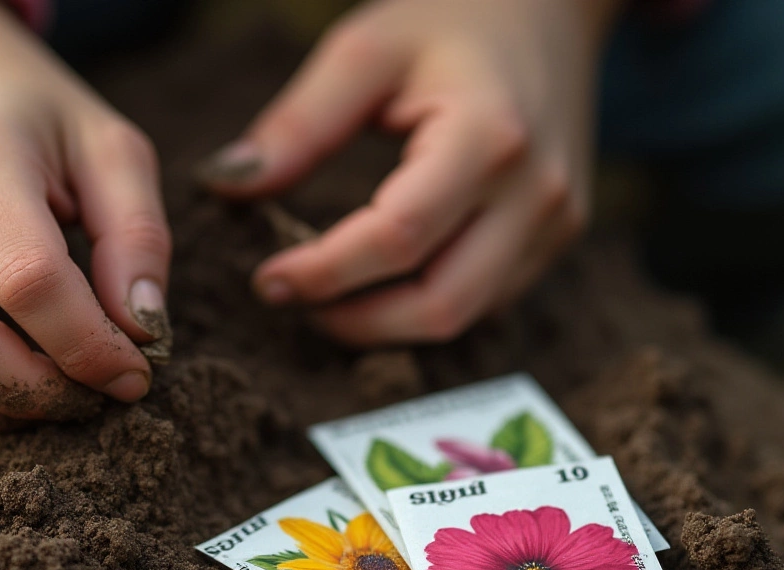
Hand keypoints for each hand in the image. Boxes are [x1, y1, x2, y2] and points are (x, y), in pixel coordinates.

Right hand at [0, 0, 170, 428]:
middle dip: (42, 394)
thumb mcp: (110, 150)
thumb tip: (143, 332)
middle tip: (95, 393)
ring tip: (53, 391)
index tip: (137, 374)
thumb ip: (138, 237)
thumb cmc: (38, 122)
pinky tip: (4, 376)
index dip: (91, 348)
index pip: (30, 283)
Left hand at [201, 0, 621, 343]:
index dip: (325, 274)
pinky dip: (422, 306)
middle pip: (439, 305)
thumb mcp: (363, 52)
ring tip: (324, 294)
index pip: (397, 238)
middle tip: (289, 299)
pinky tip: (375, 282)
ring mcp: (556, 222)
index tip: (266, 280)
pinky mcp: (557, 236)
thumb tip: (225, 184)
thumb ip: (297, 126)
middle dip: (353, 321)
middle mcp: (535, 192)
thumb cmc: (450, 18)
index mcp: (487, 137)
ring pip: (464, 316)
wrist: (550, 8)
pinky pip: (485, 300)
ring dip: (385, 323)